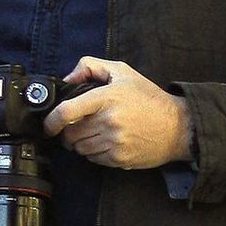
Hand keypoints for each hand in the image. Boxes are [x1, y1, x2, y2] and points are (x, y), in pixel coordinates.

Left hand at [44, 57, 193, 170]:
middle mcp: (109, 122)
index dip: (52, 120)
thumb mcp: (122, 72)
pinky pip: (93, 159)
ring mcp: (114, 142)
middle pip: (70, 134)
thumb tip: (68, 79)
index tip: (49, 124)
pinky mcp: (119, 159)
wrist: (177, 127)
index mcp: (107, 98)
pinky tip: (105, 142)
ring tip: (94, 132)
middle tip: (76, 126)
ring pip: (79, 148)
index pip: (68, 111)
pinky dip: (93, 152)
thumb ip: (91, 67)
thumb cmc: (148, 98)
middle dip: (67, 132)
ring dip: (79, 143)